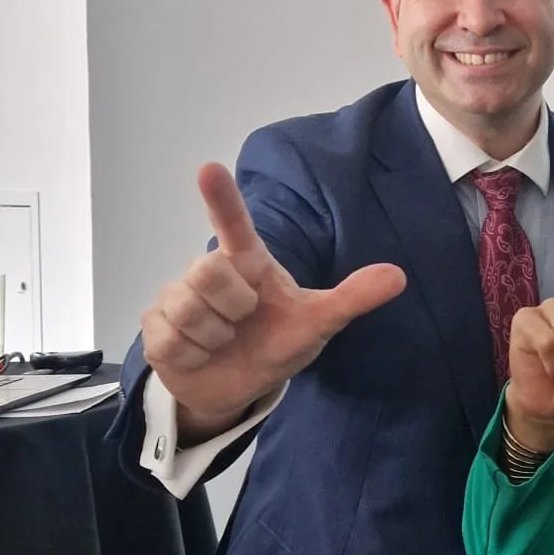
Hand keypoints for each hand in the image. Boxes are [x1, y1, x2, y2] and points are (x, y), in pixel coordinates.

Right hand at [142, 163, 405, 436]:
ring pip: (189, 311)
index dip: (221, 197)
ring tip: (223, 340)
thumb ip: (352, 298)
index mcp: (247, 260)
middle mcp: (208, 270)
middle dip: (233, 308)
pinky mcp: (155, 329)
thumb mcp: (317, 324)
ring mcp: (176, 297)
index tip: (208, 168)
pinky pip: (172, 340)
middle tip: (244, 322)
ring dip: (214, 337)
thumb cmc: (276, 340)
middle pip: (209, 273)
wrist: (238, 386)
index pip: (233, 224)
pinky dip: (194, 356)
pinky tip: (201, 354)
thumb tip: (398, 276)